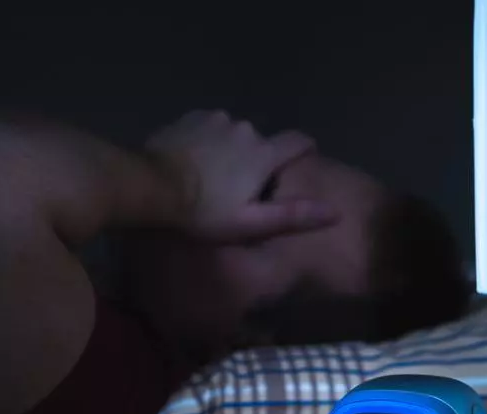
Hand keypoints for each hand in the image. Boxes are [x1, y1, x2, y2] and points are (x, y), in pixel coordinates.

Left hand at [145, 110, 338, 241]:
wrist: (151, 186)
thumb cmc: (203, 211)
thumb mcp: (250, 222)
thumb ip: (293, 215)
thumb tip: (336, 211)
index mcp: (263, 152)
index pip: (297, 141)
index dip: (303, 149)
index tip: (302, 159)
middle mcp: (245, 128)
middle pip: (260, 142)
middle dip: (255, 159)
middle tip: (238, 188)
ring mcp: (216, 119)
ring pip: (232, 134)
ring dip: (228, 149)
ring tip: (211, 176)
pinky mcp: (190, 117)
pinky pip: (207, 128)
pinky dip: (206, 141)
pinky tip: (192, 161)